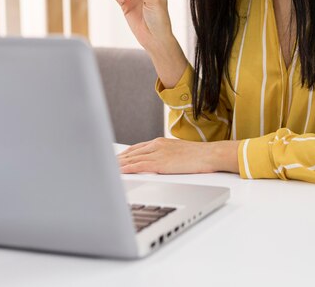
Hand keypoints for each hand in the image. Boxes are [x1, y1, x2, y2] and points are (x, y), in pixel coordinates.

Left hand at [118, 138, 239, 174]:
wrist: (209, 155)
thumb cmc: (198, 156)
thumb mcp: (178, 152)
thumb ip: (165, 155)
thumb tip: (159, 164)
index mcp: (160, 142)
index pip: (137, 148)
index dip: (124, 154)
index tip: (115, 159)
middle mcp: (156, 145)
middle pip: (131, 152)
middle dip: (117, 159)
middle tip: (105, 164)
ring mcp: (158, 153)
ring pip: (132, 158)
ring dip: (118, 164)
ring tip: (107, 170)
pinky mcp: (160, 162)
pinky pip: (139, 165)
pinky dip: (127, 168)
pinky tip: (119, 172)